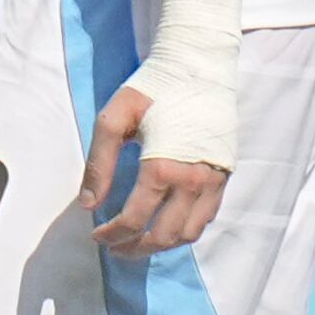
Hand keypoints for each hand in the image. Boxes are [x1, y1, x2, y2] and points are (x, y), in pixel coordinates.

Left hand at [78, 79, 227, 254]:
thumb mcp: (114, 118)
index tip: (97, 235)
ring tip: (139, 242)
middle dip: (135, 248)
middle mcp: (192, 181)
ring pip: (189, 233)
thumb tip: (89, 203)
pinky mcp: (224, 176)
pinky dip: (186, 230)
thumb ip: (99, 163)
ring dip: (162, 246)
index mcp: (162, 167)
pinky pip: (207, 217)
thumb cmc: (153, 88)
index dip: (112, 234)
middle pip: (163, 235)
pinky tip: (168, 225)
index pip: (134, 219)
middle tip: (115, 248)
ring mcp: (213, 181)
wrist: (199, 66)